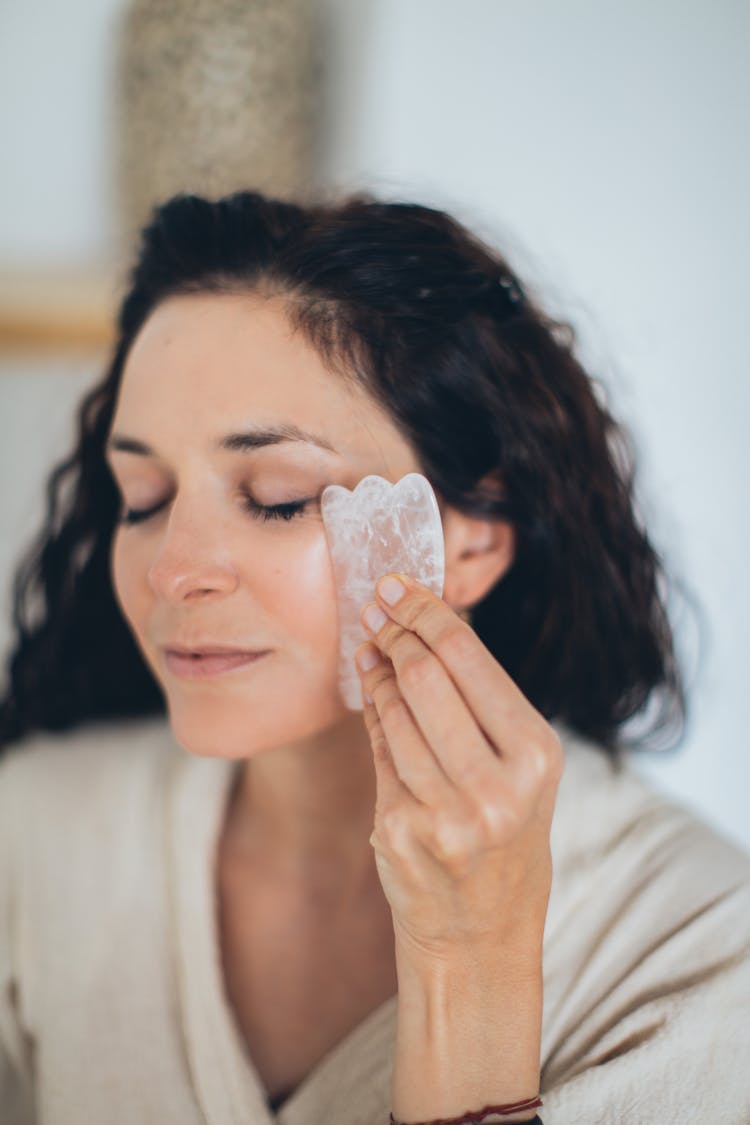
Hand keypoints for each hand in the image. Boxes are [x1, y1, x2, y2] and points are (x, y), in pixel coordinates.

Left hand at [355, 572, 562, 964]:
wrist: (481, 932)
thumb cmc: (504, 835)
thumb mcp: (519, 769)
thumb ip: (481, 702)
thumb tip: (424, 622)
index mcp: (537, 756)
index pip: (468, 658)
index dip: (423, 611)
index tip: (395, 584)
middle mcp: (497, 786)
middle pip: (425, 675)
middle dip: (394, 631)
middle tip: (376, 607)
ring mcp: (445, 813)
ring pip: (393, 709)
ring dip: (376, 668)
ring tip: (372, 645)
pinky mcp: (401, 832)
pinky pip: (378, 749)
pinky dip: (372, 712)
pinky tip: (371, 692)